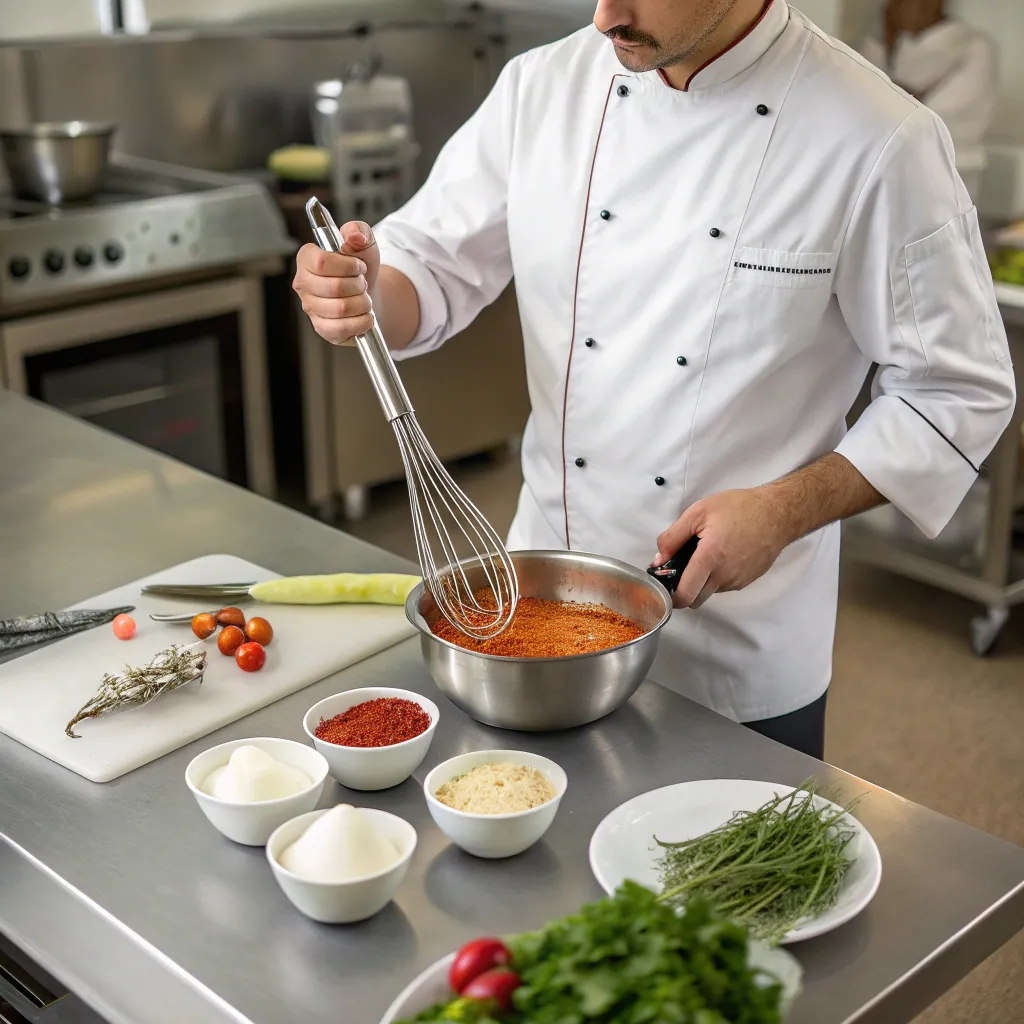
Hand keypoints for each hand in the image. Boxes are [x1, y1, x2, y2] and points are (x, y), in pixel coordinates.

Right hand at [292, 220, 380, 345]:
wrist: (369, 293)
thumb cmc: (360, 267)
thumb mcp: (364, 242)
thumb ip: (359, 231)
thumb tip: (354, 236)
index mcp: (307, 258)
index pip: (320, 262)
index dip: (347, 265)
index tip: (358, 265)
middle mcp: (303, 284)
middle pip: (333, 287)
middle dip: (358, 285)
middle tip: (362, 283)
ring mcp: (310, 308)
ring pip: (340, 309)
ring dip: (362, 303)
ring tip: (364, 299)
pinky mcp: (321, 328)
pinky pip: (341, 328)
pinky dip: (361, 322)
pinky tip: (365, 316)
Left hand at [653, 487, 790, 608]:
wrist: (777, 513)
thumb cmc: (738, 508)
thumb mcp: (698, 512)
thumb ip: (673, 537)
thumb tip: (659, 560)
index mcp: (710, 558)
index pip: (685, 594)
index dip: (670, 596)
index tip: (664, 585)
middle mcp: (725, 575)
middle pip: (695, 600)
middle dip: (684, 590)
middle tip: (681, 569)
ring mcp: (738, 581)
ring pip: (710, 593)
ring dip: (702, 583)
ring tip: (705, 556)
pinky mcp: (747, 580)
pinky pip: (724, 586)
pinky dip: (717, 578)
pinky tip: (722, 556)